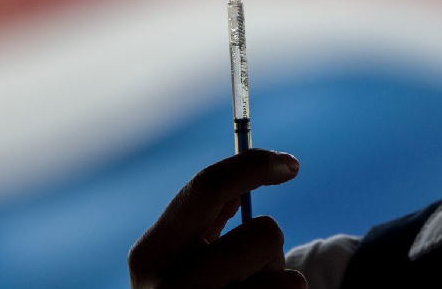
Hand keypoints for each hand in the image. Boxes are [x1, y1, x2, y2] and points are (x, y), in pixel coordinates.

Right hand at [128, 149, 305, 288]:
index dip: (255, 165)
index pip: (207, 187)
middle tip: (250, 266)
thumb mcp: (186, 256)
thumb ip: (206, 216)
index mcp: (150, 256)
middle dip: (268, 243)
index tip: (290, 164)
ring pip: (284, 271)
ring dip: (276, 277)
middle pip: (263, 232)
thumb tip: (258, 169)